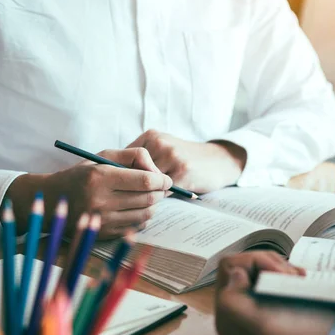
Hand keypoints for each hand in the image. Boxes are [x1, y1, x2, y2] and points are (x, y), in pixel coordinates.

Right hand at [6, 147, 171, 238]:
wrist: (52, 199)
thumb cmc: (82, 174)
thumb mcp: (103, 156)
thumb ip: (134, 156)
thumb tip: (158, 171)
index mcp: (100, 178)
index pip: (145, 181)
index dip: (162, 180)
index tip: (165, 179)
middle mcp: (101, 201)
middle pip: (148, 199)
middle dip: (160, 192)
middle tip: (159, 187)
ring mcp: (102, 220)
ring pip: (146, 215)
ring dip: (153, 205)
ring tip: (146, 197)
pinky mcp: (104, 234)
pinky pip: (136, 227)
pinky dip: (142, 218)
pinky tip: (135, 209)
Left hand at [127, 130, 245, 192]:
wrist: (218, 160)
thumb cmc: (186, 158)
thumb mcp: (164, 149)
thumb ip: (142, 159)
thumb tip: (115, 178)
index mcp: (151, 136)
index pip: (124, 160)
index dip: (122, 177)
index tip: (123, 187)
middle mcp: (159, 143)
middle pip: (133, 172)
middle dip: (133, 187)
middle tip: (134, 196)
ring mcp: (172, 156)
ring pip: (147, 183)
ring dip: (147, 194)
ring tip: (151, 197)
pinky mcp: (182, 172)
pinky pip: (162, 191)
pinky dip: (161, 197)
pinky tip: (166, 196)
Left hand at [215, 252, 334, 334]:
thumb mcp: (264, 326)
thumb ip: (235, 302)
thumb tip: (233, 273)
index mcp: (228, 318)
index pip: (229, 267)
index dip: (255, 262)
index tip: (280, 274)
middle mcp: (236, 309)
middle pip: (243, 263)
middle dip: (269, 263)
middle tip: (292, 276)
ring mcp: (254, 301)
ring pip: (258, 263)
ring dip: (281, 267)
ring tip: (298, 279)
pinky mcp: (270, 296)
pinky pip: (271, 270)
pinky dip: (287, 270)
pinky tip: (300, 279)